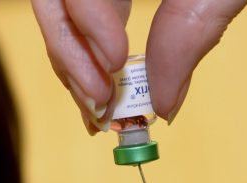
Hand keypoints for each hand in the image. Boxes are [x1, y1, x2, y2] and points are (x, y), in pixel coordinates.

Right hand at [31, 0, 246, 132]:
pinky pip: (86, 16)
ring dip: (77, 67)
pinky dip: (91, 57)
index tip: (116, 63)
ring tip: (103, 108)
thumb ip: (192, 27)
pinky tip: (107, 88)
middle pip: (54, 2)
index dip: (88, 22)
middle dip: (72, 57)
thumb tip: (163, 102)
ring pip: (62, 14)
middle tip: (102, 103)